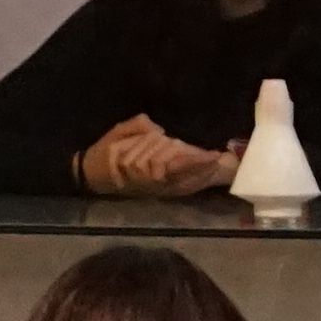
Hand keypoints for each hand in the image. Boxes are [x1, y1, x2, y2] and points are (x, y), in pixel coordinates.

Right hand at [79, 117, 239, 196]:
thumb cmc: (105, 152)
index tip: (212, 154)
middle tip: (227, 158)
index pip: (175, 164)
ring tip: (224, 166)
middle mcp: (155, 181)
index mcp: (144, 166)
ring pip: (188, 185)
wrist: (93, 177)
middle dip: (206, 168)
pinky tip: (209, 177)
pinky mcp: (160, 193)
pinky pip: (183, 190)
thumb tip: (159, 129)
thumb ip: (139, 128)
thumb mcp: (118, 132)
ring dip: (206, 177)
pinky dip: (198, 184)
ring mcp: (159, 189)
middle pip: (187, 176)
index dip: (195, 160)